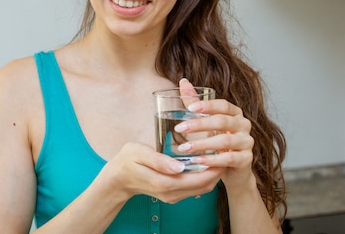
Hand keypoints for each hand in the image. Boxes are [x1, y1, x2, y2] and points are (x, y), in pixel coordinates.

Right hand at [101, 142, 221, 203]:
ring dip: (213, 173)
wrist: (118, 179)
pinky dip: (205, 176)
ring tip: (220, 154)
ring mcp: (173, 196)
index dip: (214, 166)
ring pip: (202, 188)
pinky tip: (207, 161)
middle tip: (226, 149)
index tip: (222, 149)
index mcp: (164, 182)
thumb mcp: (138, 153)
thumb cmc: (127, 161)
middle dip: (218, 169)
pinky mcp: (173, 194)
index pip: (198, 178)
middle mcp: (171, 193)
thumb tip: (179, 166)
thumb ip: (158, 160)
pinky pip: (195, 188)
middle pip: (204, 185)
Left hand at [174, 79, 255, 189]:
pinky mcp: (246, 160)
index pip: (223, 105)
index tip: (189, 108)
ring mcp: (247, 142)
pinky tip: (197, 160)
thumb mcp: (207, 122)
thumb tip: (183, 81)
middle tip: (179, 128)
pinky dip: (212, 159)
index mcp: (235, 113)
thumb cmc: (218, 140)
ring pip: (225, 141)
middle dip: (199, 125)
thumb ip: (195, 103)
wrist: (233, 168)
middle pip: (222, 121)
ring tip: (184, 148)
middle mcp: (244, 125)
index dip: (207, 105)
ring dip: (202, 144)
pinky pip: (229, 158)